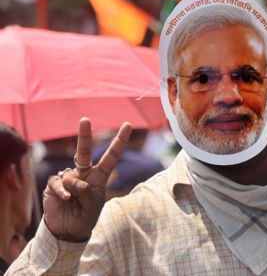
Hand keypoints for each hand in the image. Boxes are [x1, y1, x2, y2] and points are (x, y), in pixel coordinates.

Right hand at [43, 117, 131, 241]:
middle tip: (84, 119)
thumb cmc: (84, 218)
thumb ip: (86, 192)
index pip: (111, 156)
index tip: (127, 124)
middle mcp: (84, 174)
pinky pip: (58, 182)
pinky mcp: (54, 185)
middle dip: (84, 135)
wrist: (67, 232)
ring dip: (74, 187)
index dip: (119, 141)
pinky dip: (61, 191)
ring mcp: (68, 178)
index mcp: (99, 177)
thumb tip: (72, 179)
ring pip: (71, 173)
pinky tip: (65, 199)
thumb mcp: (93, 207)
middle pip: (84, 151)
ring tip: (73, 199)